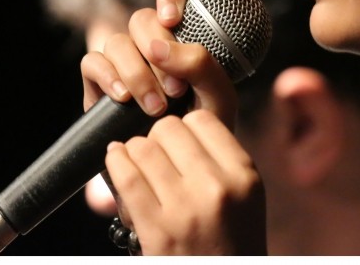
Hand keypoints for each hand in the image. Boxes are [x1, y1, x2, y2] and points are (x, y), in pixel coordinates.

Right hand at [79, 0, 236, 127]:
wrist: (182, 167)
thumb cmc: (206, 127)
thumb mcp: (219, 96)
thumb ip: (201, 65)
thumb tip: (160, 49)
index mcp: (183, 33)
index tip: (173, 19)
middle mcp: (150, 42)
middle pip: (141, 19)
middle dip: (157, 49)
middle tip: (176, 89)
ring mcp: (123, 62)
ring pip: (117, 41)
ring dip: (137, 72)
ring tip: (157, 108)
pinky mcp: (99, 84)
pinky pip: (91, 62)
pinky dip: (108, 76)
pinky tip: (124, 99)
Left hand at [105, 110, 266, 254]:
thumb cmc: (232, 239)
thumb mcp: (244, 194)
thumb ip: (219, 157)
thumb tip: (172, 122)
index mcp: (243, 174)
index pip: (200, 119)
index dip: (184, 126)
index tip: (177, 142)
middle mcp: (217, 188)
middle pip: (168, 128)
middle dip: (156, 137)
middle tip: (156, 156)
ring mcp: (184, 209)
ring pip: (143, 148)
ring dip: (133, 151)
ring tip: (137, 163)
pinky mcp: (156, 230)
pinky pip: (126, 177)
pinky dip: (115, 163)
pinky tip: (117, 162)